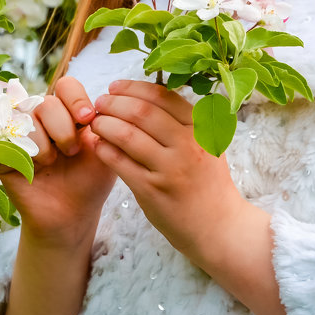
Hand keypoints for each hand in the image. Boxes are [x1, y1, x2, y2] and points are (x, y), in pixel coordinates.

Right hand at [0, 75, 116, 246]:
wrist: (71, 215)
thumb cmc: (90, 182)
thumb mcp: (105, 149)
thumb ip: (105, 123)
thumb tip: (101, 101)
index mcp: (68, 112)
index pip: (66, 86)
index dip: (76, 99)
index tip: (88, 119)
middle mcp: (42, 118)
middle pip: (47, 101)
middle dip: (64, 127)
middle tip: (72, 151)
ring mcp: (20, 132)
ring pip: (29, 118)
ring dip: (48, 144)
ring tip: (55, 162)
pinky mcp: (2, 151)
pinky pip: (11, 137)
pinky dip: (30, 152)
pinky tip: (38, 168)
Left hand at [90, 80, 247, 258]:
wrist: (218, 227)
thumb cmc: (208, 182)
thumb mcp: (208, 144)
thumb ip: (184, 121)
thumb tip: (148, 94)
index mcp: (201, 128)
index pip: (162, 96)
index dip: (133, 88)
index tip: (116, 87)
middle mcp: (187, 145)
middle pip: (141, 111)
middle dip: (114, 102)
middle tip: (99, 102)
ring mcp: (170, 169)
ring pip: (127, 135)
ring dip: (104, 124)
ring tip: (95, 122)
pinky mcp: (152, 191)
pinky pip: (120, 163)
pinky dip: (104, 149)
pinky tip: (98, 145)